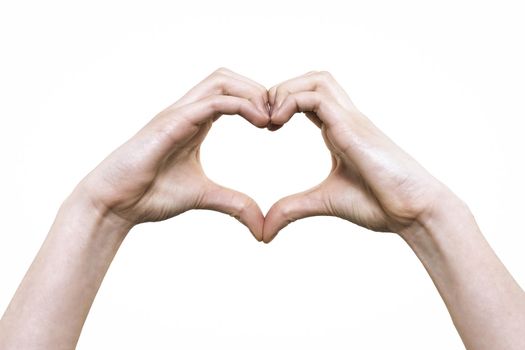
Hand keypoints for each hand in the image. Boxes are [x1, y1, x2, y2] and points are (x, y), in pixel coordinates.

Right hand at [76, 68, 269, 239]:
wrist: (114, 203)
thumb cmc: (150, 195)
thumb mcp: (204, 196)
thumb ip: (234, 204)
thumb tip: (262, 227)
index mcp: (195, 122)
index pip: (231, 93)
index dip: (257, 102)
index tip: (276, 126)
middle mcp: (187, 112)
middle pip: (227, 78)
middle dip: (258, 90)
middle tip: (277, 118)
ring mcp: (177, 114)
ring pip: (220, 80)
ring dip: (251, 93)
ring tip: (269, 120)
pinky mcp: (170, 123)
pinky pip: (211, 102)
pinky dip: (239, 105)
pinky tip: (258, 122)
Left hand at [263, 71, 450, 242]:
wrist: (414, 211)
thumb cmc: (379, 205)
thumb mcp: (323, 202)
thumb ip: (292, 209)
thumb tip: (264, 231)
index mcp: (339, 132)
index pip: (308, 100)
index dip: (282, 104)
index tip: (266, 127)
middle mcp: (345, 120)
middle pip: (313, 80)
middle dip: (282, 89)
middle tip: (264, 118)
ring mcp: (350, 120)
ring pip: (317, 79)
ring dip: (286, 90)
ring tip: (270, 118)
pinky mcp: (352, 127)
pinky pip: (317, 97)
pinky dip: (291, 101)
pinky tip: (278, 124)